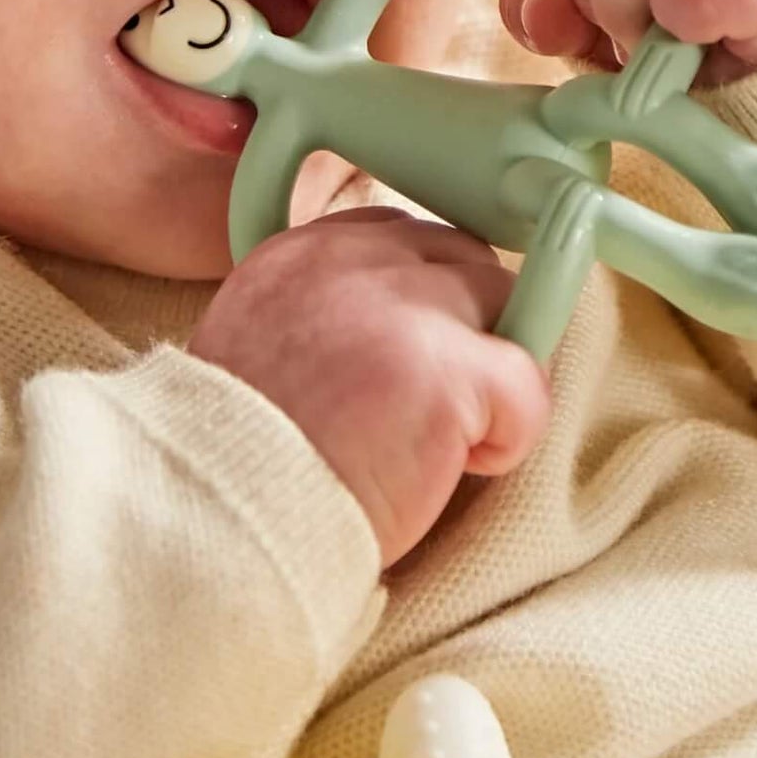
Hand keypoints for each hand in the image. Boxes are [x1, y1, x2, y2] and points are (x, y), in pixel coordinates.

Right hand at [188, 208, 551, 570]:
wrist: (229, 521)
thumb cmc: (246, 466)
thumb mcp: (261, 354)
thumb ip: (322, 321)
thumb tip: (397, 338)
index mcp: (296, 258)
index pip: (401, 235)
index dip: (429, 295)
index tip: (419, 357)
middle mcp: (347, 263)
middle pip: (464, 259)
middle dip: (472, 328)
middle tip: (441, 406)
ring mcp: (402, 306)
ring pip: (506, 307)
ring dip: (492, 377)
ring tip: (446, 442)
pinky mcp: (446, 368)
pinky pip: (527, 384)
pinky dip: (510, 437)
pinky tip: (460, 470)